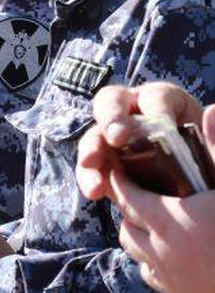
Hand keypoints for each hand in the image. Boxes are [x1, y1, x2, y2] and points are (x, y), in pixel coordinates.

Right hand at [78, 83, 203, 201]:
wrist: (195, 195)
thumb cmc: (207, 165)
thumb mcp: (213, 152)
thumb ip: (214, 137)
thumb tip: (213, 110)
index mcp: (162, 103)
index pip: (155, 97)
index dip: (157, 109)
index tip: (166, 126)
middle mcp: (131, 113)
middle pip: (111, 103)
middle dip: (111, 118)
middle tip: (118, 138)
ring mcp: (112, 137)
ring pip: (94, 135)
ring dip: (91, 152)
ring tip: (98, 174)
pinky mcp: (103, 163)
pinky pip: (90, 166)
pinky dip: (90, 178)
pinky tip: (96, 191)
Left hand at [110, 104, 214, 292]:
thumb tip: (212, 110)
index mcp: (170, 220)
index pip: (127, 195)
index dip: (121, 179)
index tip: (121, 165)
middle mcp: (161, 251)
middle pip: (127, 223)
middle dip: (129, 205)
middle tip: (139, 189)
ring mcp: (171, 279)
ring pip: (136, 251)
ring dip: (139, 232)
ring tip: (152, 218)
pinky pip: (153, 275)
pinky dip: (153, 260)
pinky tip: (171, 251)